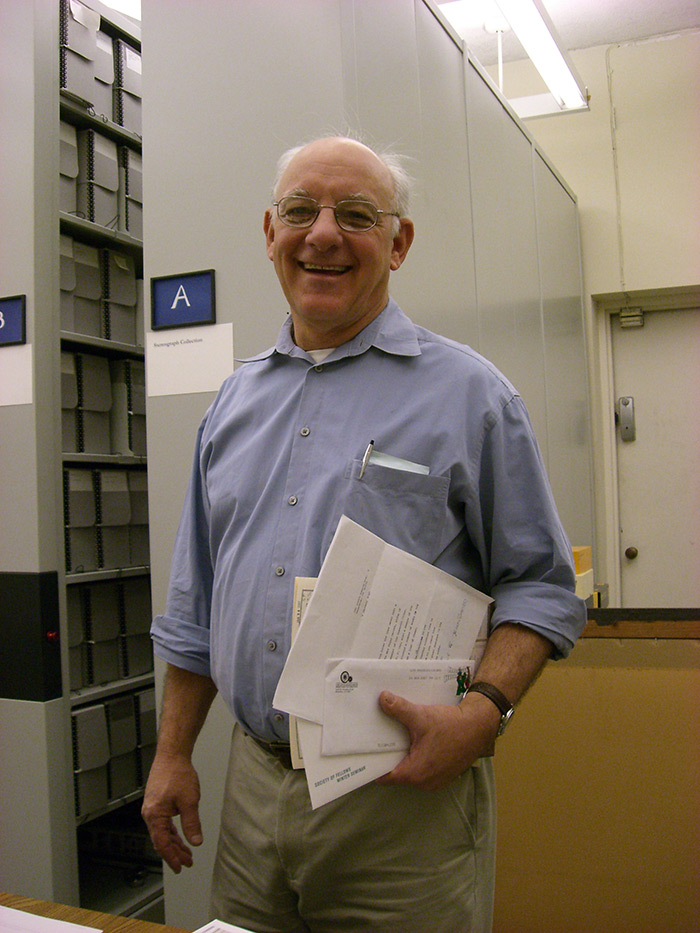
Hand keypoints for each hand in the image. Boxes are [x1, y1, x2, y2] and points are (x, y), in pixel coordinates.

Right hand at [141, 750, 203, 872]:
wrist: (172, 755)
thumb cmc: (177, 774)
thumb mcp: (189, 801)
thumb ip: (191, 823)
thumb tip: (195, 841)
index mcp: (154, 815)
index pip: (162, 843)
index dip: (172, 857)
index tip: (180, 866)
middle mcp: (149, 813)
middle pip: (161, 840)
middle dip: (174, 852)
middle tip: (187, 862)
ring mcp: (152, 808)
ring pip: (162, 832)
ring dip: (174, 843)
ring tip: (186, 852)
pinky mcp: (156, 803)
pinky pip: (163, 823)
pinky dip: (172, 832)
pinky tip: (180, 837)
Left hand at [375, 691, 500, 790]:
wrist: (479, 726)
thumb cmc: (452, 725)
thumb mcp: (421, 716)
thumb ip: (399, 709)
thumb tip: (382, 699)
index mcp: (415, 773)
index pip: (385, 776)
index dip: (373, 764)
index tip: (365, 752)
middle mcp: (424, 783)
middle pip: (397, 772)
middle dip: (388, 756)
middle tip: (378, 739)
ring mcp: (435, 781)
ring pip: (411, 771)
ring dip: (404, 757)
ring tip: (396, 738)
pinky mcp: (443, 775)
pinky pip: (423, 770)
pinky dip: (417, 758)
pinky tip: (415, 741)